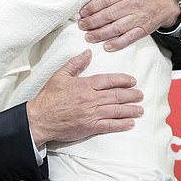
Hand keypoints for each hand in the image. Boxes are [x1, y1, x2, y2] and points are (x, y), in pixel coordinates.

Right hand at [26, 49, 143, 145]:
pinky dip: (121, 124)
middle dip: (132, 95)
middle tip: (140, 95)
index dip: (123, 80)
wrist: (40, 119)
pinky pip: (110, 125)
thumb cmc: (48, 98)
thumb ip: (75, 63)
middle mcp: (91, 99)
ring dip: (131, 110)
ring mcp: (91, 114)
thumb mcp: (60, 76)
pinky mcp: (90, 127)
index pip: (109, 80)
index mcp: (85, 85)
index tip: (132, 81)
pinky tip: (130, 123)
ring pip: (116, 110)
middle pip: (117, 95)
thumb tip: (87, 52)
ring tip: (140, 109)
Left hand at [78, 0, 180, 51]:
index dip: (92, 7)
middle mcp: (132, 4)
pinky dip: (118, 43)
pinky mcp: (143, 29)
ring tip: (88, 37)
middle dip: (93, 22)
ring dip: (101, 34)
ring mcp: (138, 18)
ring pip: (117, 28)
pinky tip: (106, 46)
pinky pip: (129, 38)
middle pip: (109, 14)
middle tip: (82, 25)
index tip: (82, 12)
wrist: (167, 3)